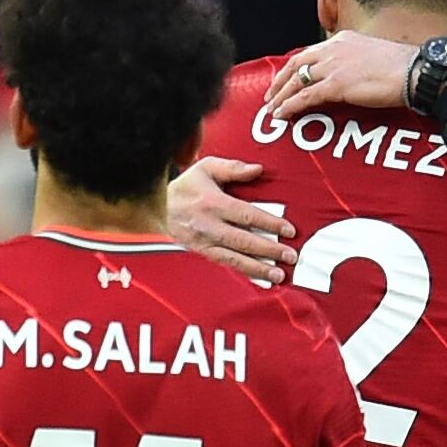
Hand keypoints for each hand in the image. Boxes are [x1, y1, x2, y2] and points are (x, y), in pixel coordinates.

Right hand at [169, 158, 298, 282]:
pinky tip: (260, 278)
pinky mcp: (202, 252)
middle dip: (269, 250)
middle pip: (244, 241)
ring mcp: (204, 242)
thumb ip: (232, 168)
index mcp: (212, 203)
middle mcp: (208, 225)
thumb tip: (258, 169)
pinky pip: (226, 264)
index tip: (289, 230)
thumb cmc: (186, 187)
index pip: (246, 215)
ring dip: (258, 268)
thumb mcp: (206, 168)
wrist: (156, 208)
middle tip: (290, 256)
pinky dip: (244, 272)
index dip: (269, 223)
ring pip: (235, 258)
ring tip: (279, 275)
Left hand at [265, 31, 420, 119]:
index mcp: (343, 40)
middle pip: (296, 63)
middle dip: (280, 80)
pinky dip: (290, 106)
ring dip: (281, 96)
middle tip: (272, 95)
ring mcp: (333, 66)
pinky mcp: (335, 85)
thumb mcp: (375, 55)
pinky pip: (305, 97)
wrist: (414, 72)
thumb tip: (353, 75)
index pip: (311, 52)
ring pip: (297, 80)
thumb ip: (357, 61)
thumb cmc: (404, 66)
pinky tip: (282, 115)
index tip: (288, 77)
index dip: (295, 66)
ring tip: (272, 109)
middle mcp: (333, 49)